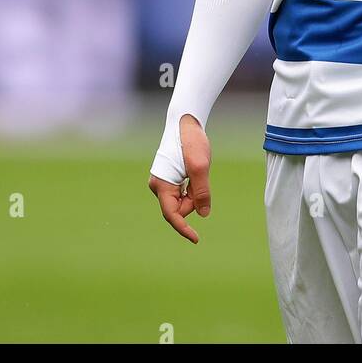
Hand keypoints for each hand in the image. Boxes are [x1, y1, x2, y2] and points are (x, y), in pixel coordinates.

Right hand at [147, 115, 211, 243]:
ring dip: (194, 194)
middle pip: (179, 209)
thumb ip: (202, 192)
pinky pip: (182, 194)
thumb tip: (203, 214)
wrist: (185, 122)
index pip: (172, 215)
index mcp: (161, 184)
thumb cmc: (191, 141)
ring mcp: (162, 183)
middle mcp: (158, 186)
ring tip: (197, 172)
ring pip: (182, 202)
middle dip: (193, 202)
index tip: (196, 239)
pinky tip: (193, 173)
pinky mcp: (168, 179)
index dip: (184, 229)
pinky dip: (192, 189)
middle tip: (201, 179)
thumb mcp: (200, 166)